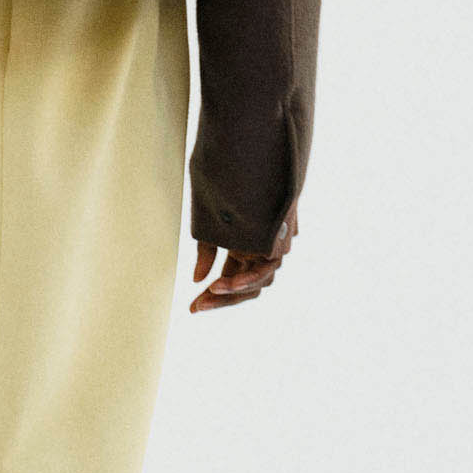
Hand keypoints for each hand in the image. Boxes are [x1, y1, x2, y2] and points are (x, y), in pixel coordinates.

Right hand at [187, 198, 297, 312]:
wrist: (251, 165)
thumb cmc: (229, 190)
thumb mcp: (211, 225)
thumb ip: (207, 253)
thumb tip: (197, 279)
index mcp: (244, 249)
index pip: (229, 280)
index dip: (211, 296)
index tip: (193, 308)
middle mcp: (260, 253)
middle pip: (243, 287)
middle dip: (219, 299)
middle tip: (196, 308)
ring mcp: (271, 250)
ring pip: (257, 284)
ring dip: (232, 291)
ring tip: (210, 291)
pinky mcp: (279, 244)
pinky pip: (265, 271)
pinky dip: (247, 279)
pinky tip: (224, 282)